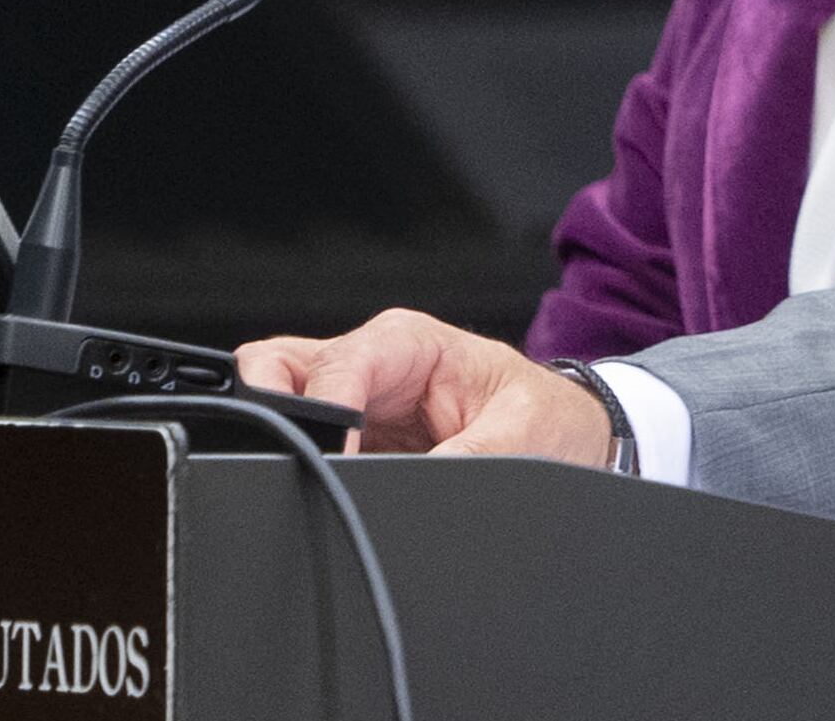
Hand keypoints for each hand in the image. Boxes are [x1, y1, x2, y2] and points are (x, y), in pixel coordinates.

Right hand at [235, 309, 615, 465]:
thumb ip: (468, 458)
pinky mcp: (349, 440)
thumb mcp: (522, 436)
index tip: (333, 463)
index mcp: (407, 343)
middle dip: (269, 410)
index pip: (333, 367)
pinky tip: (322, 492)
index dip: (323, 416)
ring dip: (280, 440)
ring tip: (313, 483)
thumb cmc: (548, 420)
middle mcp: (371, 362)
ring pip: (273, 401)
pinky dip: (294, 466)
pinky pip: (297, 444)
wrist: (566, 439)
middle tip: (293, 463)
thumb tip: (424, 483)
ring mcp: (353, 401)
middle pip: (275, 367)